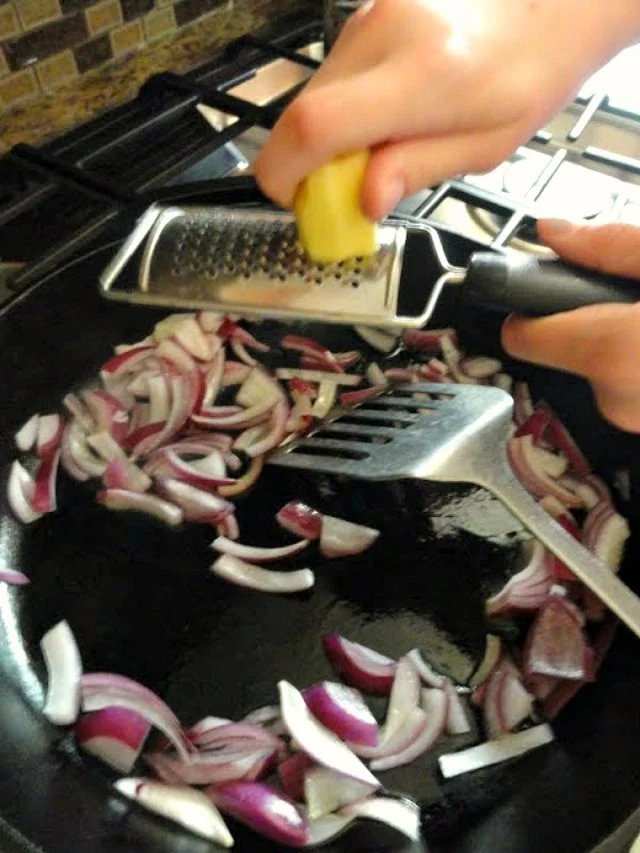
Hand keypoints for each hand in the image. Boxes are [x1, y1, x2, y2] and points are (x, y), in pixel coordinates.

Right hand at [254, 0, 637, 219]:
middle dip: (305, 164)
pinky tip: (378, 121)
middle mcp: (385, 34)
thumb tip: (364, 202)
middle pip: (302, 112)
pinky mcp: (364, 15)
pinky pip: (331, 76)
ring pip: (312, 95)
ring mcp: (369, 17)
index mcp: (423, 76)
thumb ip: (417, 171)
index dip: (285, 173)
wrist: (545, 6)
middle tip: (338, 194)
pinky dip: (339, 111)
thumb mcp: (484, 148)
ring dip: (325, 138)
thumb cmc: (525, 78)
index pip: (317, 125)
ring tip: (372, 153)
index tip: (292, 202)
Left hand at [502, 219, 639, 432]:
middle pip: (568, 351)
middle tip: (631, 299)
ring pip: (603, 371)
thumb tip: (553, 231)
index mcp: (615, 353)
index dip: (530, 308)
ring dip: (623, 344)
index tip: (547, 292)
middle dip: (594, 321)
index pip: (522, 336)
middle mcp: (619, 401)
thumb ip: (611, 247)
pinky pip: (632, 389)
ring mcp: (637, 420)